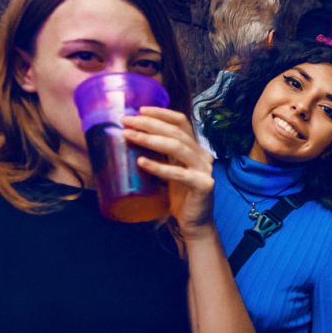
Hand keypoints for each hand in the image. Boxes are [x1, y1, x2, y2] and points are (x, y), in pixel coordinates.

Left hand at [122, 107, 215, 239]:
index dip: (161, 113)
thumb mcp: (171, 169)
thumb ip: (162, 154)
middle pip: (176, 132)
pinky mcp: (203, 185)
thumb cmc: (180, 196)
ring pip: (177, 147)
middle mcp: (203, 155)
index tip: (140, 110)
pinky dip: (158, 166)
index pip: (181, 122)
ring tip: (129, 136)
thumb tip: (133, 136)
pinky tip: (141, 162)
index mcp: (196, 148)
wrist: (195, 223)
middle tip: (126, 121)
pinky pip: (178, 173)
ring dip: (150, 139)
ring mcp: (204, 170)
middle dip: (149, 124)